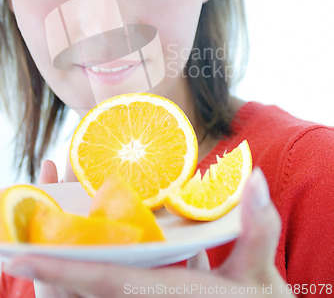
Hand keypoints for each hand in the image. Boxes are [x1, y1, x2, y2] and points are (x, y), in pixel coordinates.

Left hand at [4, 168, 293, 296]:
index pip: (107, 281)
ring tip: (41, 234)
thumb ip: (257, 227)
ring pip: (94, 291)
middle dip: (49, 265)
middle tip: (16, 238)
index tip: (20, 254)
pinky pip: (113, 290)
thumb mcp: (262, 276)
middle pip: (86, 289)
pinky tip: (95, 243)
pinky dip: (91, 272)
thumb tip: (254, 175)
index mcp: (167, 296)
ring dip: (64, 268)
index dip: (61, 268)